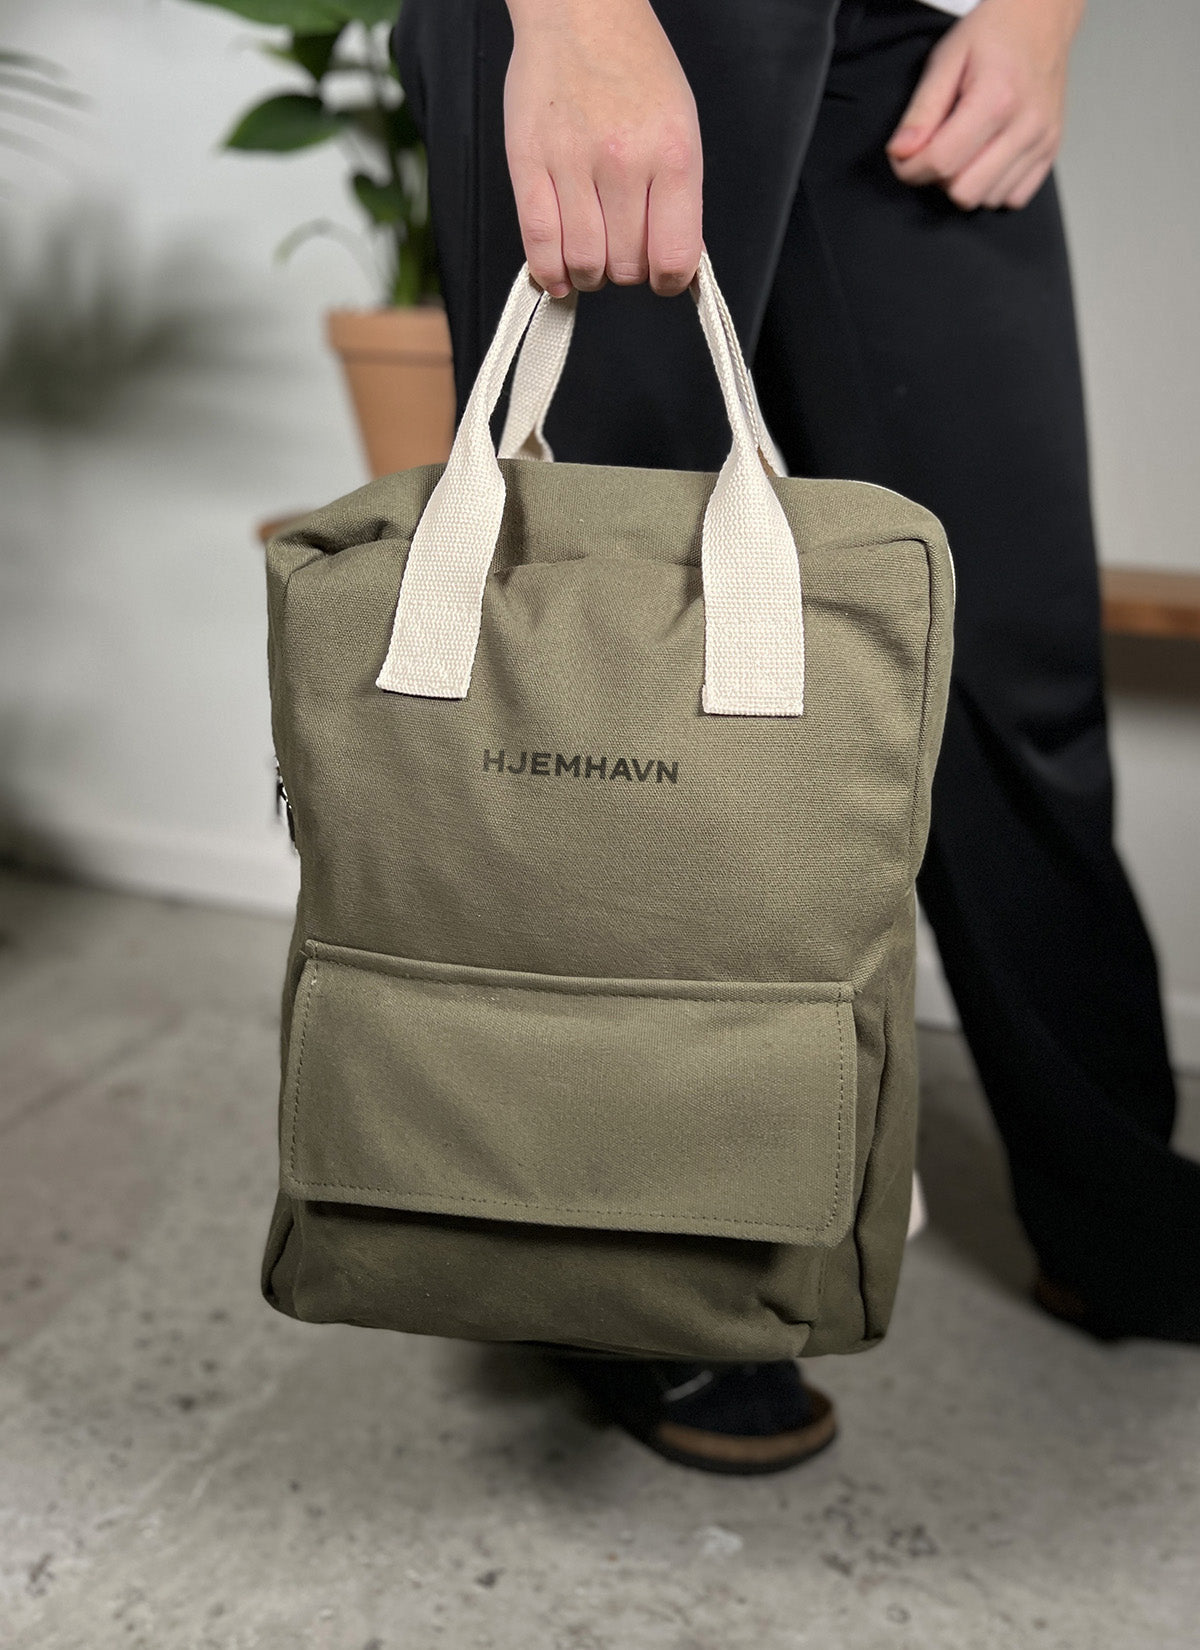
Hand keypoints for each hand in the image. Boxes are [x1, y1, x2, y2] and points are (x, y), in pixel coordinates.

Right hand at [504, 0, 702, 295]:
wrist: (581, 11)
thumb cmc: (634, 66)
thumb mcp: (679, 126)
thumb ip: (679, 196)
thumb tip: (675, 259)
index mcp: (672, 154)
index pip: (674, 256)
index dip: (668, 280)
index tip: (662, 277)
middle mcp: (624, 162)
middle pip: (626, 266)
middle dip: (626, 269)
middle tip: (622, 249)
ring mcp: (573, 163)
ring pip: (584, 263)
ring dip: (588, 273)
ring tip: (591, 254)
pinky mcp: (528, 163)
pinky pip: (539, 243)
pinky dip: (549, 271)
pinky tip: (557, 273)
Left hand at [886, 0, 1085, 210]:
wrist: (1043, 14)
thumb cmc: (994, 30)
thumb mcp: (946, 58)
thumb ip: (922, 110)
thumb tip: (900, 152)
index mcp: (996, 98)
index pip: (941, 163)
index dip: (911, 169)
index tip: (903, 157)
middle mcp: (1026, 125)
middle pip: (965, 192)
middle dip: (939, 179)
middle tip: (935, 150)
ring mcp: (1043, 140)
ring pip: (988, 199)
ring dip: (966, 182)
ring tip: (964, 147)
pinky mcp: (1051, 149)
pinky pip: (1014, 197)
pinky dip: (994, 186)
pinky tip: (986, 158)